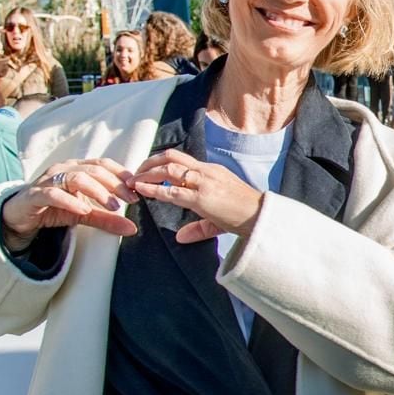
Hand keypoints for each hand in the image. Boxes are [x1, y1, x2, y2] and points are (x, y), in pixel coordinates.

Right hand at [0, 158, 138, 247]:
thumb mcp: (85, 214)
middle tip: (130, 200)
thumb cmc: (54, 208)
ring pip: (76, 178)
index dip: (122, 175)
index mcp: (78, 168)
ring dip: (97, 192)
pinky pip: (53, 194)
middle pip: (94, 170)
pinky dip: (70, 201)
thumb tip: (132, 229)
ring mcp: (48, 180)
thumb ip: (107, 219)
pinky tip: (83, 210)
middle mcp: (63, 169)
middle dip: (115, 185)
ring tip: (112, 206)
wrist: (20, 216)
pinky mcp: (35, 194)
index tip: (137, 191)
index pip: (104, 164)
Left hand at [130, 149, 262, 243]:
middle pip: (170, 157)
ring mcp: (204, 182)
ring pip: (168, 168)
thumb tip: (179, 237)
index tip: (146, 171)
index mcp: (211, 171)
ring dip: (146, 174)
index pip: (180, 159)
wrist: (261, 217)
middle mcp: (206, 172)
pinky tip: (141, 190)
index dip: (160, 163)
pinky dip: (153, 188)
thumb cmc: (244, 216)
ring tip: (133, 182)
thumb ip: (197, 226)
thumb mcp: (218, 216)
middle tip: (134, 174)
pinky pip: (172, 190)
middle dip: (148, 163)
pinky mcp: (202, 197)